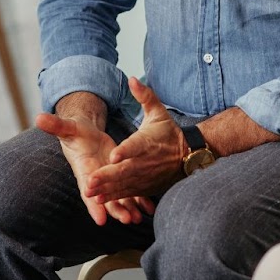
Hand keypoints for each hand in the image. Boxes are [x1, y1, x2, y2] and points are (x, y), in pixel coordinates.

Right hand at [35, 92, 140, 226]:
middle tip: (125, 220)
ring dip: (128, 208)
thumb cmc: (75, 131)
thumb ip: (56, 125)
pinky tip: (149, 208)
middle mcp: (95, 179)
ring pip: (118, 197)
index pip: (87, 190)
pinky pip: (129, 189)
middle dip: (115, 210)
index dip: (93, 204)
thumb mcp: (67, 127)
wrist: (84, 134)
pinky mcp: (117, 174)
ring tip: (137, 219)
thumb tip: (38, 118)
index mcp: (84, 169)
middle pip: (105, 198)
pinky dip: (138, 199)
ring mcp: (107, 179)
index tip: (100, 219)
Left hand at [84, 77, 188, 203]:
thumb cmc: (169, 133)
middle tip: (91, 181)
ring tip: (90, 192)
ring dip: (107, 190)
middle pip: (126, 170)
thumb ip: (144, 96)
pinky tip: (100, 200)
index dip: (125, 151)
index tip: (113, 155)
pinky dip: (115, 197)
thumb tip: (132, 79)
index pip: (136, 146)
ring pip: (125, 184)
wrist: (189, 155)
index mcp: (148, 141)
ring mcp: (146, 176)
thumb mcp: (158, 112)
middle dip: (108, 176)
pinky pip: (129, 193)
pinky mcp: (145, 186)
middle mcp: (146, 161)